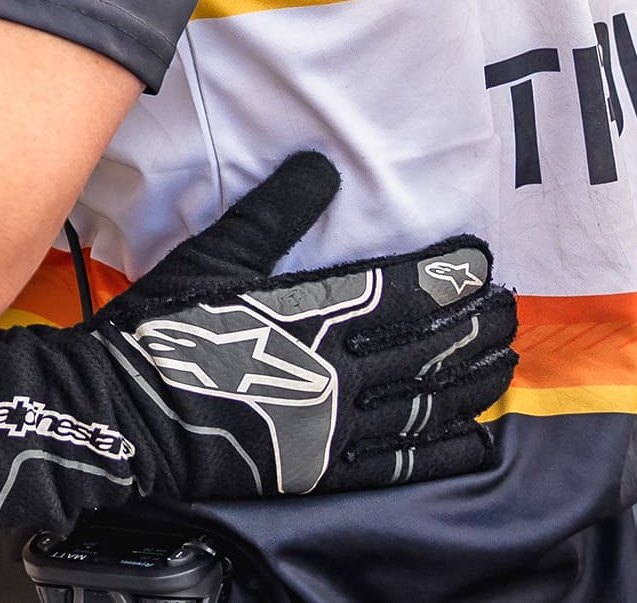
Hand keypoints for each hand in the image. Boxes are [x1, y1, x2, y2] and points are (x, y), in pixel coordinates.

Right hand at [0, 152, 517, 556]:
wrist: (126, 413)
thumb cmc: (164, 328)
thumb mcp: (214, 255)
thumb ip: (276, 214)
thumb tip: (323, 166)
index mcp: (315, 312)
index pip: (405, 290)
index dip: (450, 275)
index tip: (480, 261)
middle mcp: (338, 370)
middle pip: (430, 347)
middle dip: (478, 327)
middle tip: (511, 310)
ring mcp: (336, 426)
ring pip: (428, 402)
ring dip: (474, 381)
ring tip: (505, 363)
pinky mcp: (324, 470)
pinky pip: (403, 462)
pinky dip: (446, 450)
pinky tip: (477, 441)